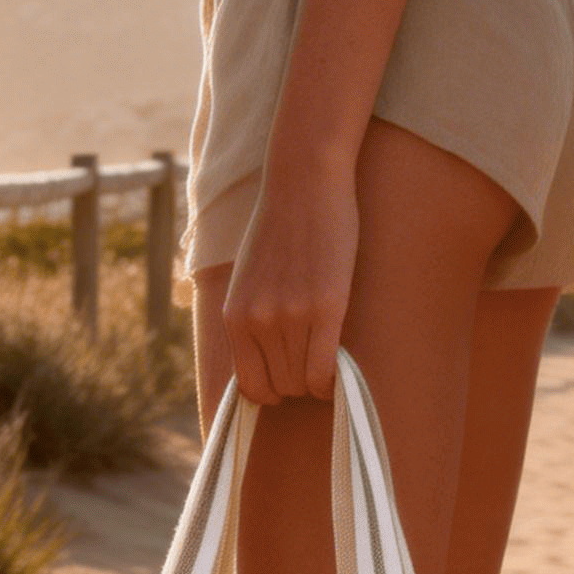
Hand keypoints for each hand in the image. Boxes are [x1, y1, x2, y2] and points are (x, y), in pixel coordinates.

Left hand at [221, 156, 359, 404]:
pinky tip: (339, 371)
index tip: (287, 379)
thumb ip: (251, 320)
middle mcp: (257, 322)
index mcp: (234, 317)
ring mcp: (291, 317)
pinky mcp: (326, 308)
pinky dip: (332, 383)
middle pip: (281, 387)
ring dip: (317, 381)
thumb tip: (266, 364)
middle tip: (312, 362)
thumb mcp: (247, 281)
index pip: (249, 387)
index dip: (272, 392)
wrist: (303, 181)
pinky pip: (324, 372)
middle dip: (298, 384)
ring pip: (303, 383)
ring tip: (326, 357)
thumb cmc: (279, 228)